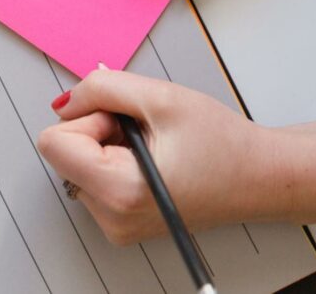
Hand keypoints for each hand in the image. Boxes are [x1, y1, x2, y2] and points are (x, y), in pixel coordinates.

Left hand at [37, 70, 280, 244]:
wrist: (262, 177)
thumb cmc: (222, 142)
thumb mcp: (160, 96)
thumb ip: (101, 89)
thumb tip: (63, 102)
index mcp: (120, 192)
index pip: (53, 143)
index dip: (87, 119)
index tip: (124, 121)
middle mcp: (111, 218)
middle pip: (62, 153)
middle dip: (97, 131)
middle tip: (144, 133)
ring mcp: (114, 225)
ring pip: (75, 163)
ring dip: (106, 145)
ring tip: (153, 148)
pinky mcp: (119, 222)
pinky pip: (91, 177)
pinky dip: (113, 160)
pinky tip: (150, 161)